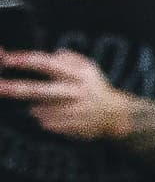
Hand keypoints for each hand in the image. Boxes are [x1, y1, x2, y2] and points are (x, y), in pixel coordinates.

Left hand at [0, 50, 135, 140]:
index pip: (47, 64)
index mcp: (78, 74)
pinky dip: (46, 117)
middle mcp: (73, 93)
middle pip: (37, 90)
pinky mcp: (67, 128)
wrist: (116, 116)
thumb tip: (52, 54)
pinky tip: (62, 115)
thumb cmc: (96, 88)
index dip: (25, 61)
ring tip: (57, 105)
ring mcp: (69, 112)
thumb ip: (69, 58)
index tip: (6, 58)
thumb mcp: (89, 67)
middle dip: (14, 88)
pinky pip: (44, 121)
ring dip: (39, 106)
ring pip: (37, 108)